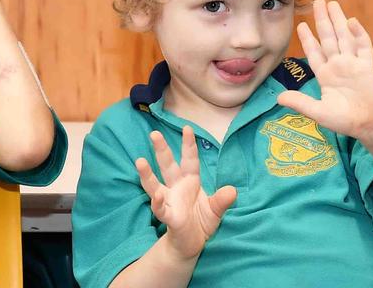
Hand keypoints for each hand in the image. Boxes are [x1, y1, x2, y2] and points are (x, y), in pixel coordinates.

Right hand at [135, 126, 236, 260]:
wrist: (192, 244)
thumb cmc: (201, 223)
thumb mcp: (216, 210)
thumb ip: (222, 200)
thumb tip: (232, 190)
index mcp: (190, 182)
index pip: (189, 160)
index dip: (188, 145)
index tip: (187, 128)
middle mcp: (176, 188)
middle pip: (168, 166)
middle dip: (162, 150)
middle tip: (154, 133)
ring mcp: (170, 201)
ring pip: (156, 185)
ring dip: (147, 174)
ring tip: (140, 161)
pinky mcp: (169, 217)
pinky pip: (161, 209)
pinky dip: (158, 203)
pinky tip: (157, 197)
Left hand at [276, 0, 372, 144]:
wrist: (371, 125)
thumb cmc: (345, 121)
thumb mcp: (319, 112)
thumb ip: (300, 103)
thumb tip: (278, 98)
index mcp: (325, 75)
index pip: (314, 52)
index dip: (307, 39)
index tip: (300, 25)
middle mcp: (338, 66)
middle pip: (329, 38)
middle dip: (322, 20)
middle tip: (317, 2)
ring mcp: (353, 64)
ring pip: (344, 37)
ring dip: (338, 20)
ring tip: (332, 4)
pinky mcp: (368, 66)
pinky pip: (363, 47)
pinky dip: (358, 34)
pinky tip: (352, 21)